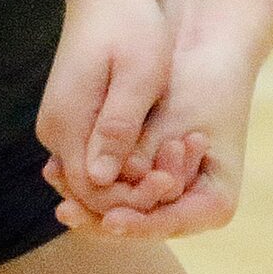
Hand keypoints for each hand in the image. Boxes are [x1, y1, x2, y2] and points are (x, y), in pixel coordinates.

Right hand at [35, 0, 193, 218]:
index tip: (172, 182)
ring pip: (94, 175)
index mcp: (66, 126)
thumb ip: (118, 128)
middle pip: (91, 191)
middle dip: (135, 193)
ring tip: (175, 160)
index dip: (132, 199)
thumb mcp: (137, 77)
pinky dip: (125, 160)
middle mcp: (55, 132)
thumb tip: (102, 179)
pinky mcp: (72, 115)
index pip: (92, 193)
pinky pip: (94, 156)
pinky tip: (159, 146)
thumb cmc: (130, 26)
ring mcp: (61, 124)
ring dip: (133, 178)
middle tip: (180, 174)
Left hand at [61, 31, 257, 240]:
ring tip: (56, 180)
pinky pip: (118, 187)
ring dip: (90, 198)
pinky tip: (59, 166)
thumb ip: (139, 151)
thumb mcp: (174, 117)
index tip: (108, 220)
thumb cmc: (202, 82)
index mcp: (216, 204)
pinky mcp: (150, 175)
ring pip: (124, 208)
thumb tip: (99, 178)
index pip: (167, 225)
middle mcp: (194, 207)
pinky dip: (93, 177)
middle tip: (65, 210)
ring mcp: (171, 193)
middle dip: (100, 215)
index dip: (136, 225)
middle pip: (140, 225)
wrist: (212, 48)